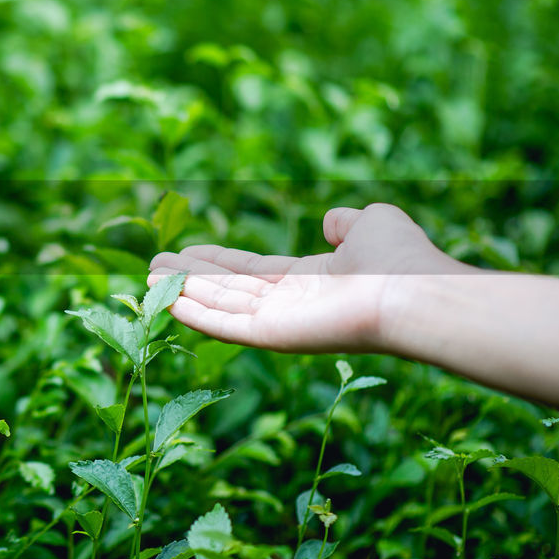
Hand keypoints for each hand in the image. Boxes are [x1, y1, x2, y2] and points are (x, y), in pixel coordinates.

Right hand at [148, 203, 459, 352]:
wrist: (413, 292)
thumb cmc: (400, 258)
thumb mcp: (371, 223)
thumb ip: (346, 221)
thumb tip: (330, 220)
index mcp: (311, 279)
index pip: (252, 271)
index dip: (217, 260)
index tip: (184, 250)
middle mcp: (291, 303)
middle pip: (228, 289)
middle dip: (189, 277)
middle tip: (151, 267)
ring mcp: (280, 323)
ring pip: (220, 306)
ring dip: (182, 293)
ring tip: (145, 280)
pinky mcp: (274, 337)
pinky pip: (227, 326)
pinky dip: (195, 315)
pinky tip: (167, 304)